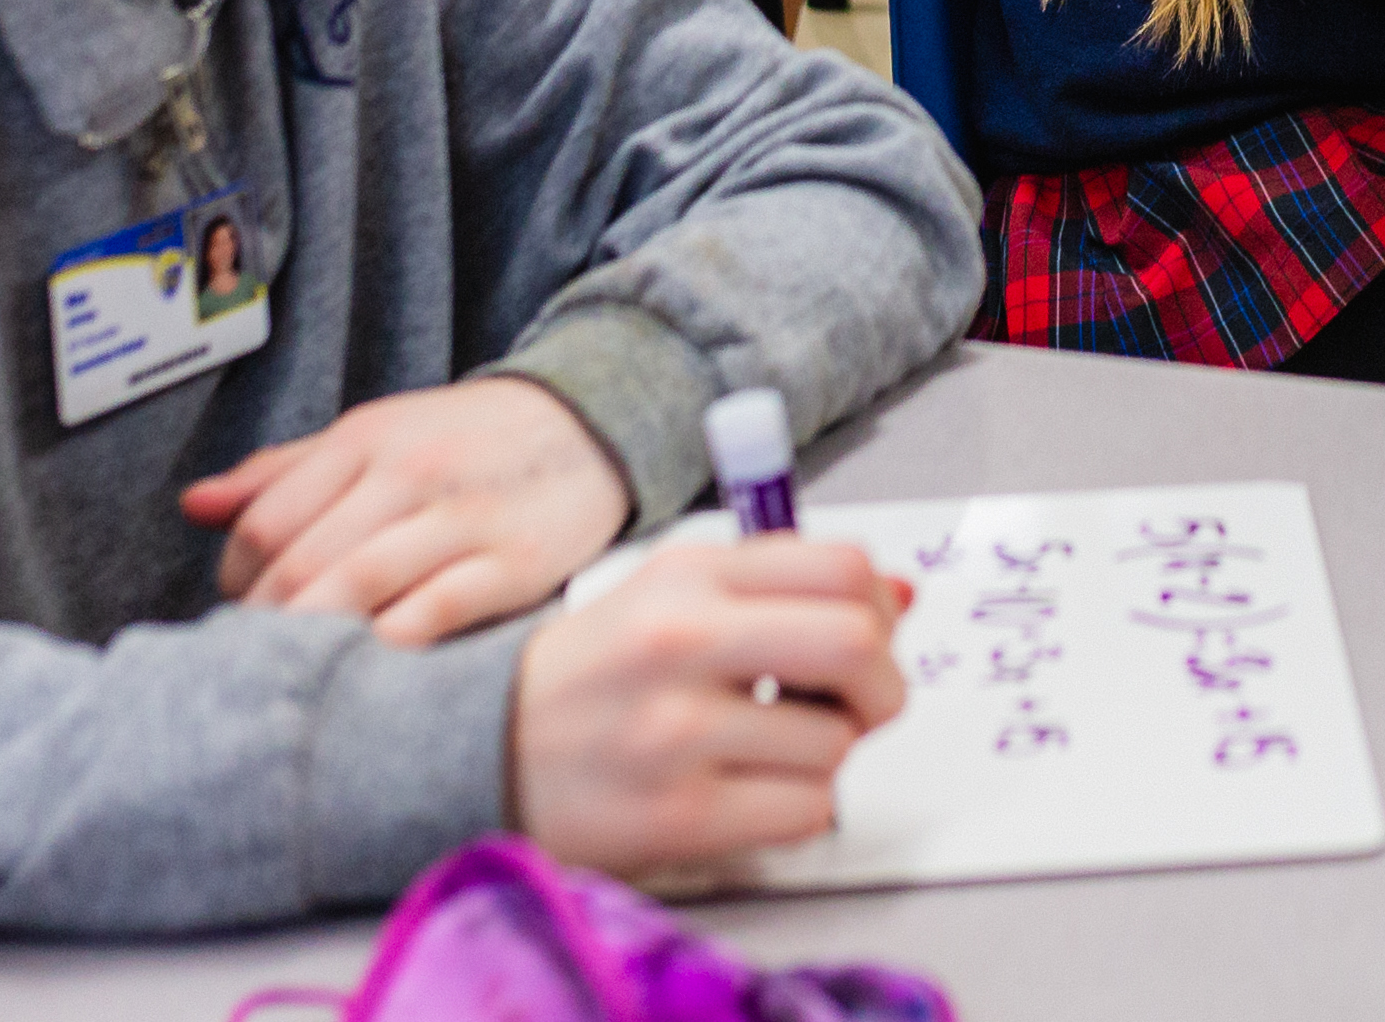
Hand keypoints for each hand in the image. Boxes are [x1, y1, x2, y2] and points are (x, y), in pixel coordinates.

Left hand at [187, 379, 627, 646]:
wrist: (594, 422)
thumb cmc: (468, 442)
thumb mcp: (377, 434)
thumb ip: (284, 473)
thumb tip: (194, 505)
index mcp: (364, 439)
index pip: (263, 524)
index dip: (236, 581)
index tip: (246, 611)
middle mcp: (406, 473)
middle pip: (299, 565)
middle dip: (267, 625)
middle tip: (260, 663)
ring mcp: (461, 518)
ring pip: (354, 588)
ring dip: (313, 642)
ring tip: (301, 677)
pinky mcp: (512, 563)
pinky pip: (431, 614)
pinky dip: (387, 648)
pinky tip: (371, 672)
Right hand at [508, 534, 910, 879]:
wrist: (483, 751)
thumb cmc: (599, 672)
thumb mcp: (675, 595)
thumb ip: (781, 586)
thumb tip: (901, 597)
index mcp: (689, 575)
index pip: (844, 568)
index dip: (879, 608)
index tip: (868, 637)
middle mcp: (680, 642)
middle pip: (857, 644)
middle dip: (882, 684)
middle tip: (860, 704)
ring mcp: (674, 733)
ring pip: (836, 742)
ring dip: (828, 756)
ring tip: (773, 752)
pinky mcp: (675, 816)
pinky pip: (805, 811)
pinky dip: (801, 807)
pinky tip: (753, 792)